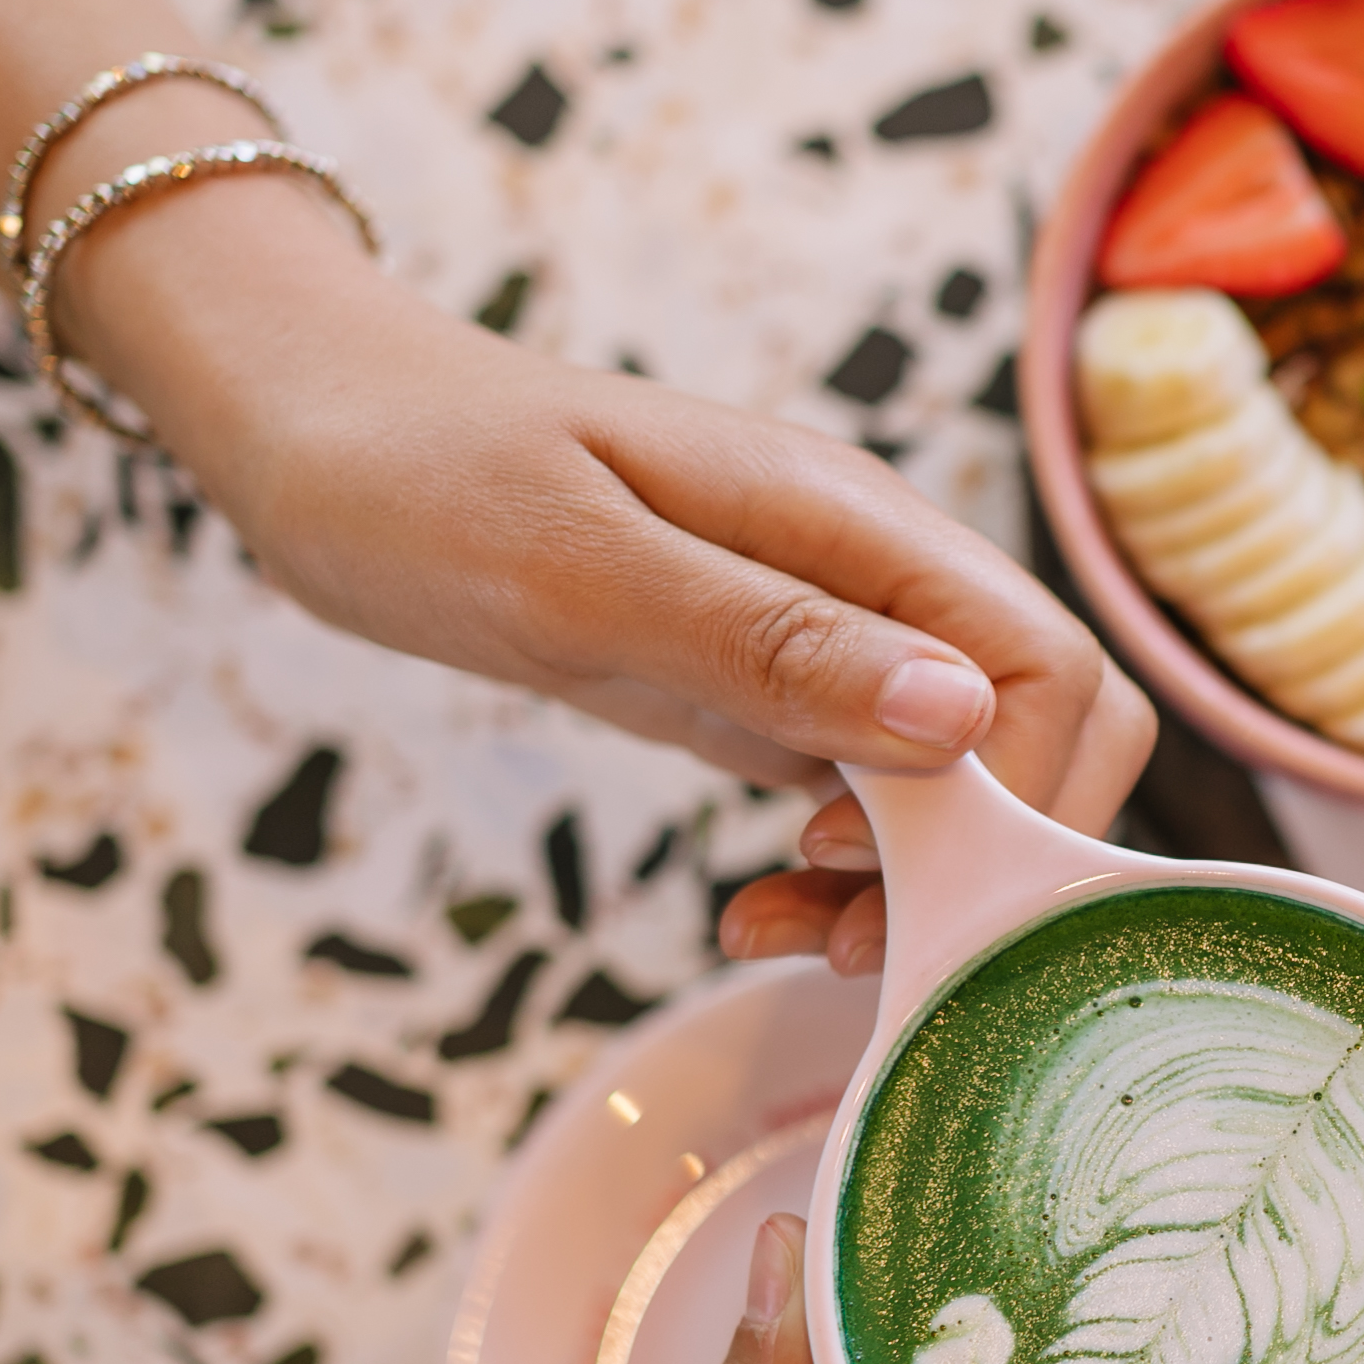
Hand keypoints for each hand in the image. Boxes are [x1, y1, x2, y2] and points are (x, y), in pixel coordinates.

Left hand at [44, 156, 1155, 972]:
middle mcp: (872, 577)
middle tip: (838, 936)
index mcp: (854, 523)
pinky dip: (845, 876)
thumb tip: (966, 715)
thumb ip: (771, 640)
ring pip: (968, 779)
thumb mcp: (575, 563)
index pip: (1051, 671)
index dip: (1011, 797)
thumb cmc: (417, 473)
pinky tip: (752, 907)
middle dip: (980, 859)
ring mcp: (829, 632)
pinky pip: (876, 795)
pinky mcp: (773, 684)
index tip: (870, 870)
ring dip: (908, 884)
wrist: (312, 427)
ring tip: (774, 935)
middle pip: (1047, 730)